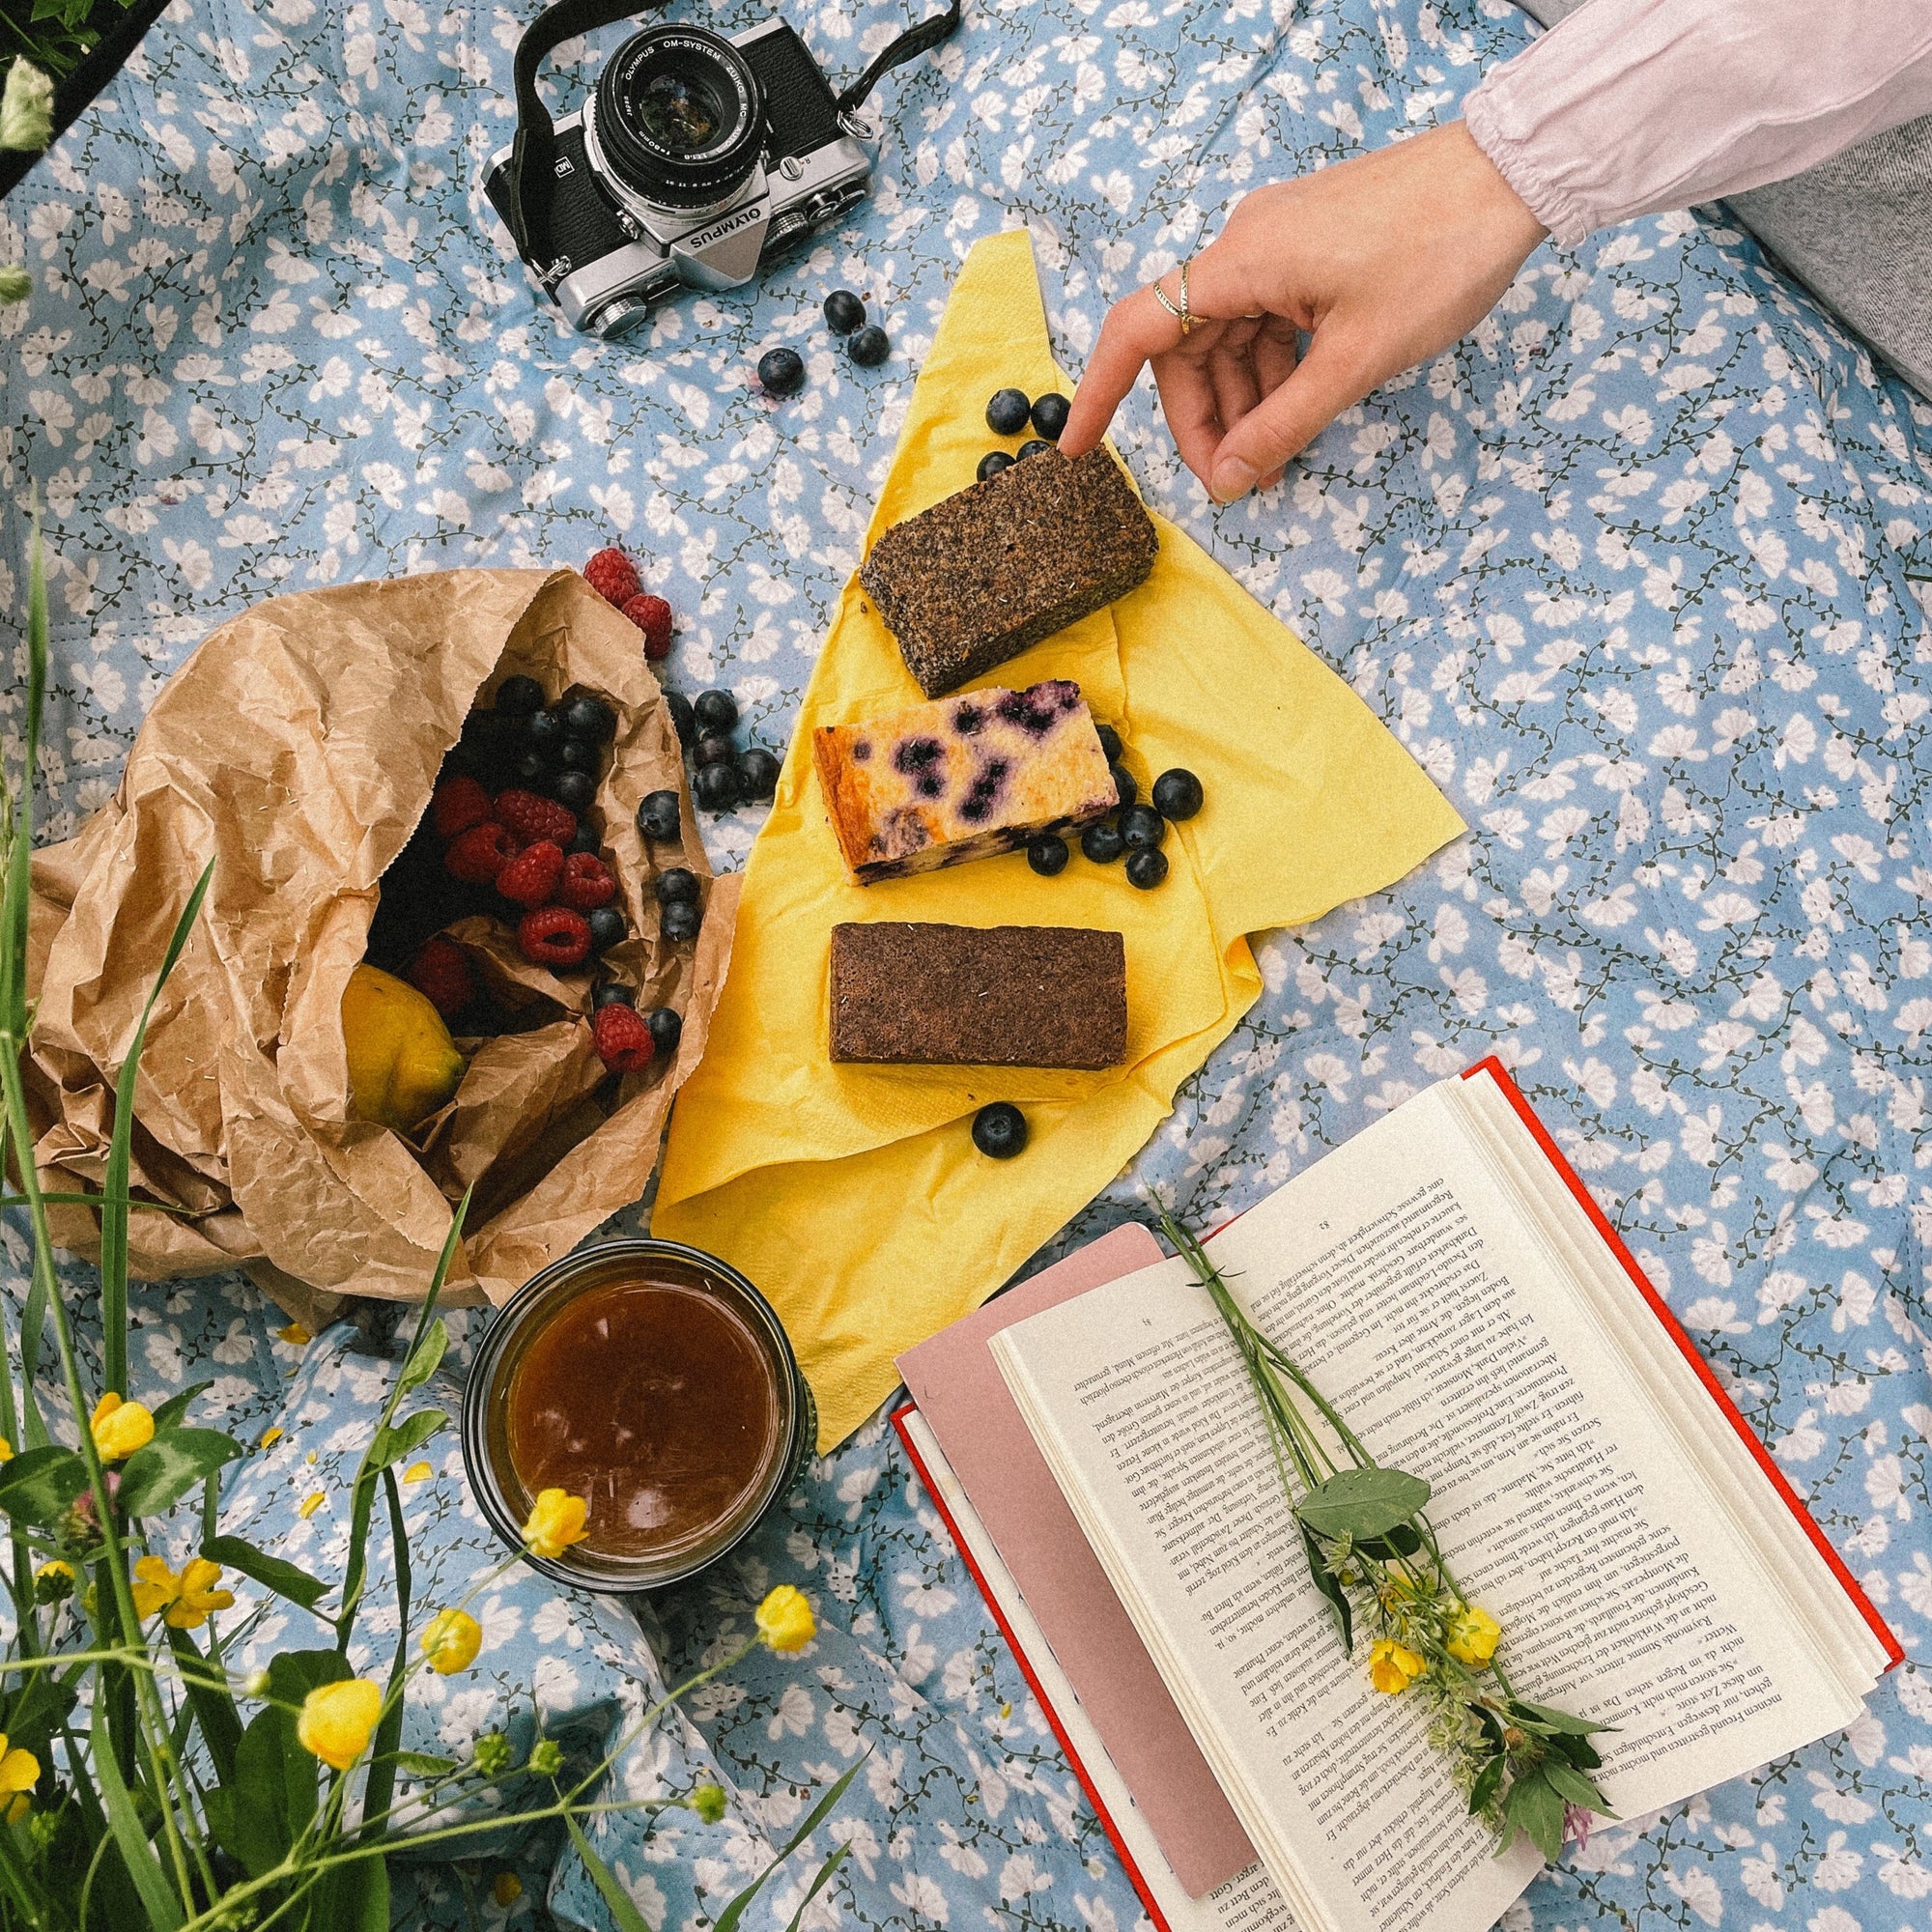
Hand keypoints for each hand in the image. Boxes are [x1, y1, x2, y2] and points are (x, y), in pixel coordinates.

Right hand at [1059, 122, 1547, 502]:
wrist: (1512, 177)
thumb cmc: (1441, 254)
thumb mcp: (1357, 360)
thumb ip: (1283, 426)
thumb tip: (1227, 480)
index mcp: (1243, 262)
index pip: (1137, 331)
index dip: (1098, 395)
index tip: (1077, 451)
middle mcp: (1247, 245)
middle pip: (1186, 348)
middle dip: (1201, 421)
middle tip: (1232, 482)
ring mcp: (1278, 244)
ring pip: (1229, 340)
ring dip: (1242, 404)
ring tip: (1272, 461)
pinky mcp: (1309, 248)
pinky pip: (1266, 320)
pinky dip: (1272, 372)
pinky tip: (1295, 413)